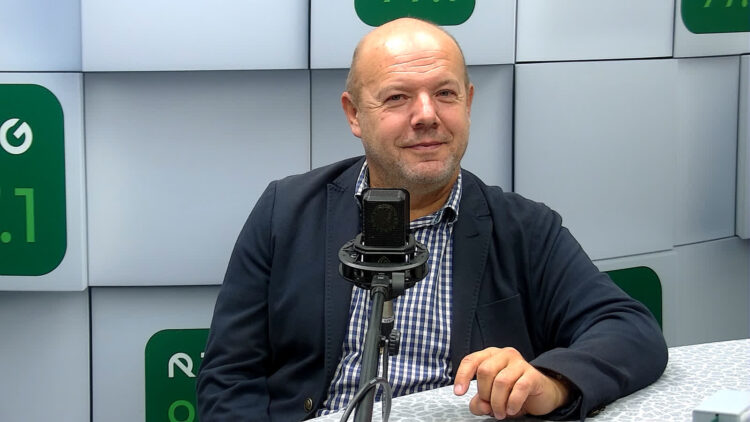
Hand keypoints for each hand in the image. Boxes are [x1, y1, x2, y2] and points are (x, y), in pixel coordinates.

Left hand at [453, 347, 569, 419]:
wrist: (541, 395)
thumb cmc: (512, 392)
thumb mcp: (491, 398)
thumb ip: (479, 402)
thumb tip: (481, 406)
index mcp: (490, 356)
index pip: (471, 360)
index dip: (462, 376)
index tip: (459, 392)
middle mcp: (504, 355)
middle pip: (484, 371)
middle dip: (484, 393)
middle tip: (490, 407)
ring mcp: (520, 363)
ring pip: (501, 381)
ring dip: (498, 402)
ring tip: (501, 413)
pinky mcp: (533, 375)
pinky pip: (519, 388)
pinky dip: (512, 403)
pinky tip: (511, 409)